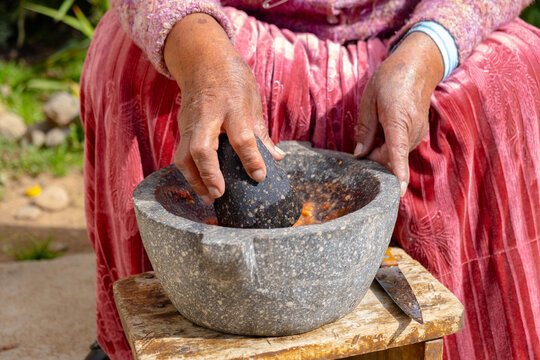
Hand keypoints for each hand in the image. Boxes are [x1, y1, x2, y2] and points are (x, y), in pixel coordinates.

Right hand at [164, 14, 283, 204]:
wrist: (202, 60)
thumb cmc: (233, 80)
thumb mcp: (253, 100)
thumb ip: (262, 133)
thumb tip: (277, 159)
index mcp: (233, 106)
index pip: (242, 137)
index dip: (252, 159)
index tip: (260, 176)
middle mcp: (208, 115)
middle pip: (202, 148)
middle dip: (210, 174)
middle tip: (219, 194)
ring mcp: (190, 122)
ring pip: (184, 155)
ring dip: (195, 180)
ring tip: (209, 198)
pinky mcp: (181, 127)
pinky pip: (181, 154)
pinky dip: (190, 172)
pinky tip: (200, 186)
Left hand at [354, 32, 443, 196]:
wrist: (418, 67)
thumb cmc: (391, 79)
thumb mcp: (370, 99)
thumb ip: (364, 128)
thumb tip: (360, 154)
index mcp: (398, 120)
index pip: (397, 153)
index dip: (398, 174)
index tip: (399, 192)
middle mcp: (412, 131)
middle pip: (388, 158)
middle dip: (372, 155)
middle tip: (363, 137)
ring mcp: (417, 134)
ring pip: (393, 154)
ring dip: (380, 148)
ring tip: (376, 124)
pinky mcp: (418, 134)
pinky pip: (399, 147)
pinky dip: (388, 143)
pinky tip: (384, 126)